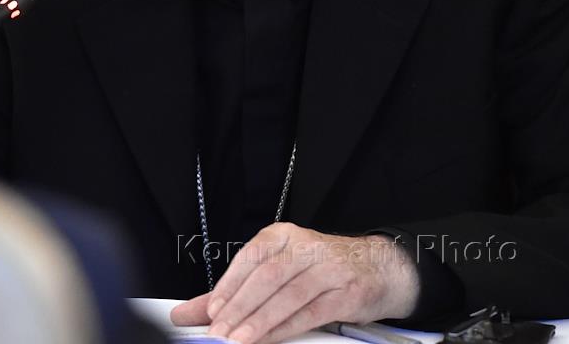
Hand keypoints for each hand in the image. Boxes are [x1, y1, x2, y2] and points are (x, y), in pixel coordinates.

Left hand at [170, 223, 419, 343]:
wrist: (378, 269)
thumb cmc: (320, 269)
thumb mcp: (278, 269)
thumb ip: (234, 291)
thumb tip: (190, 312)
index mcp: (282, 236)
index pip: (249, 258)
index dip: (228, 286)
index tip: (210, 311)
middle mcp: (305, 247)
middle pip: (266, 277)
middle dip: (239, 308)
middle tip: (219, 332)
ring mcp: (329, 268)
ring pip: (287, 296)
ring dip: (260, 321)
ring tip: (238, 340)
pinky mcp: (347, 292)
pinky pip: (310, 312)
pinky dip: (286, 328)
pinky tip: (269, 339)